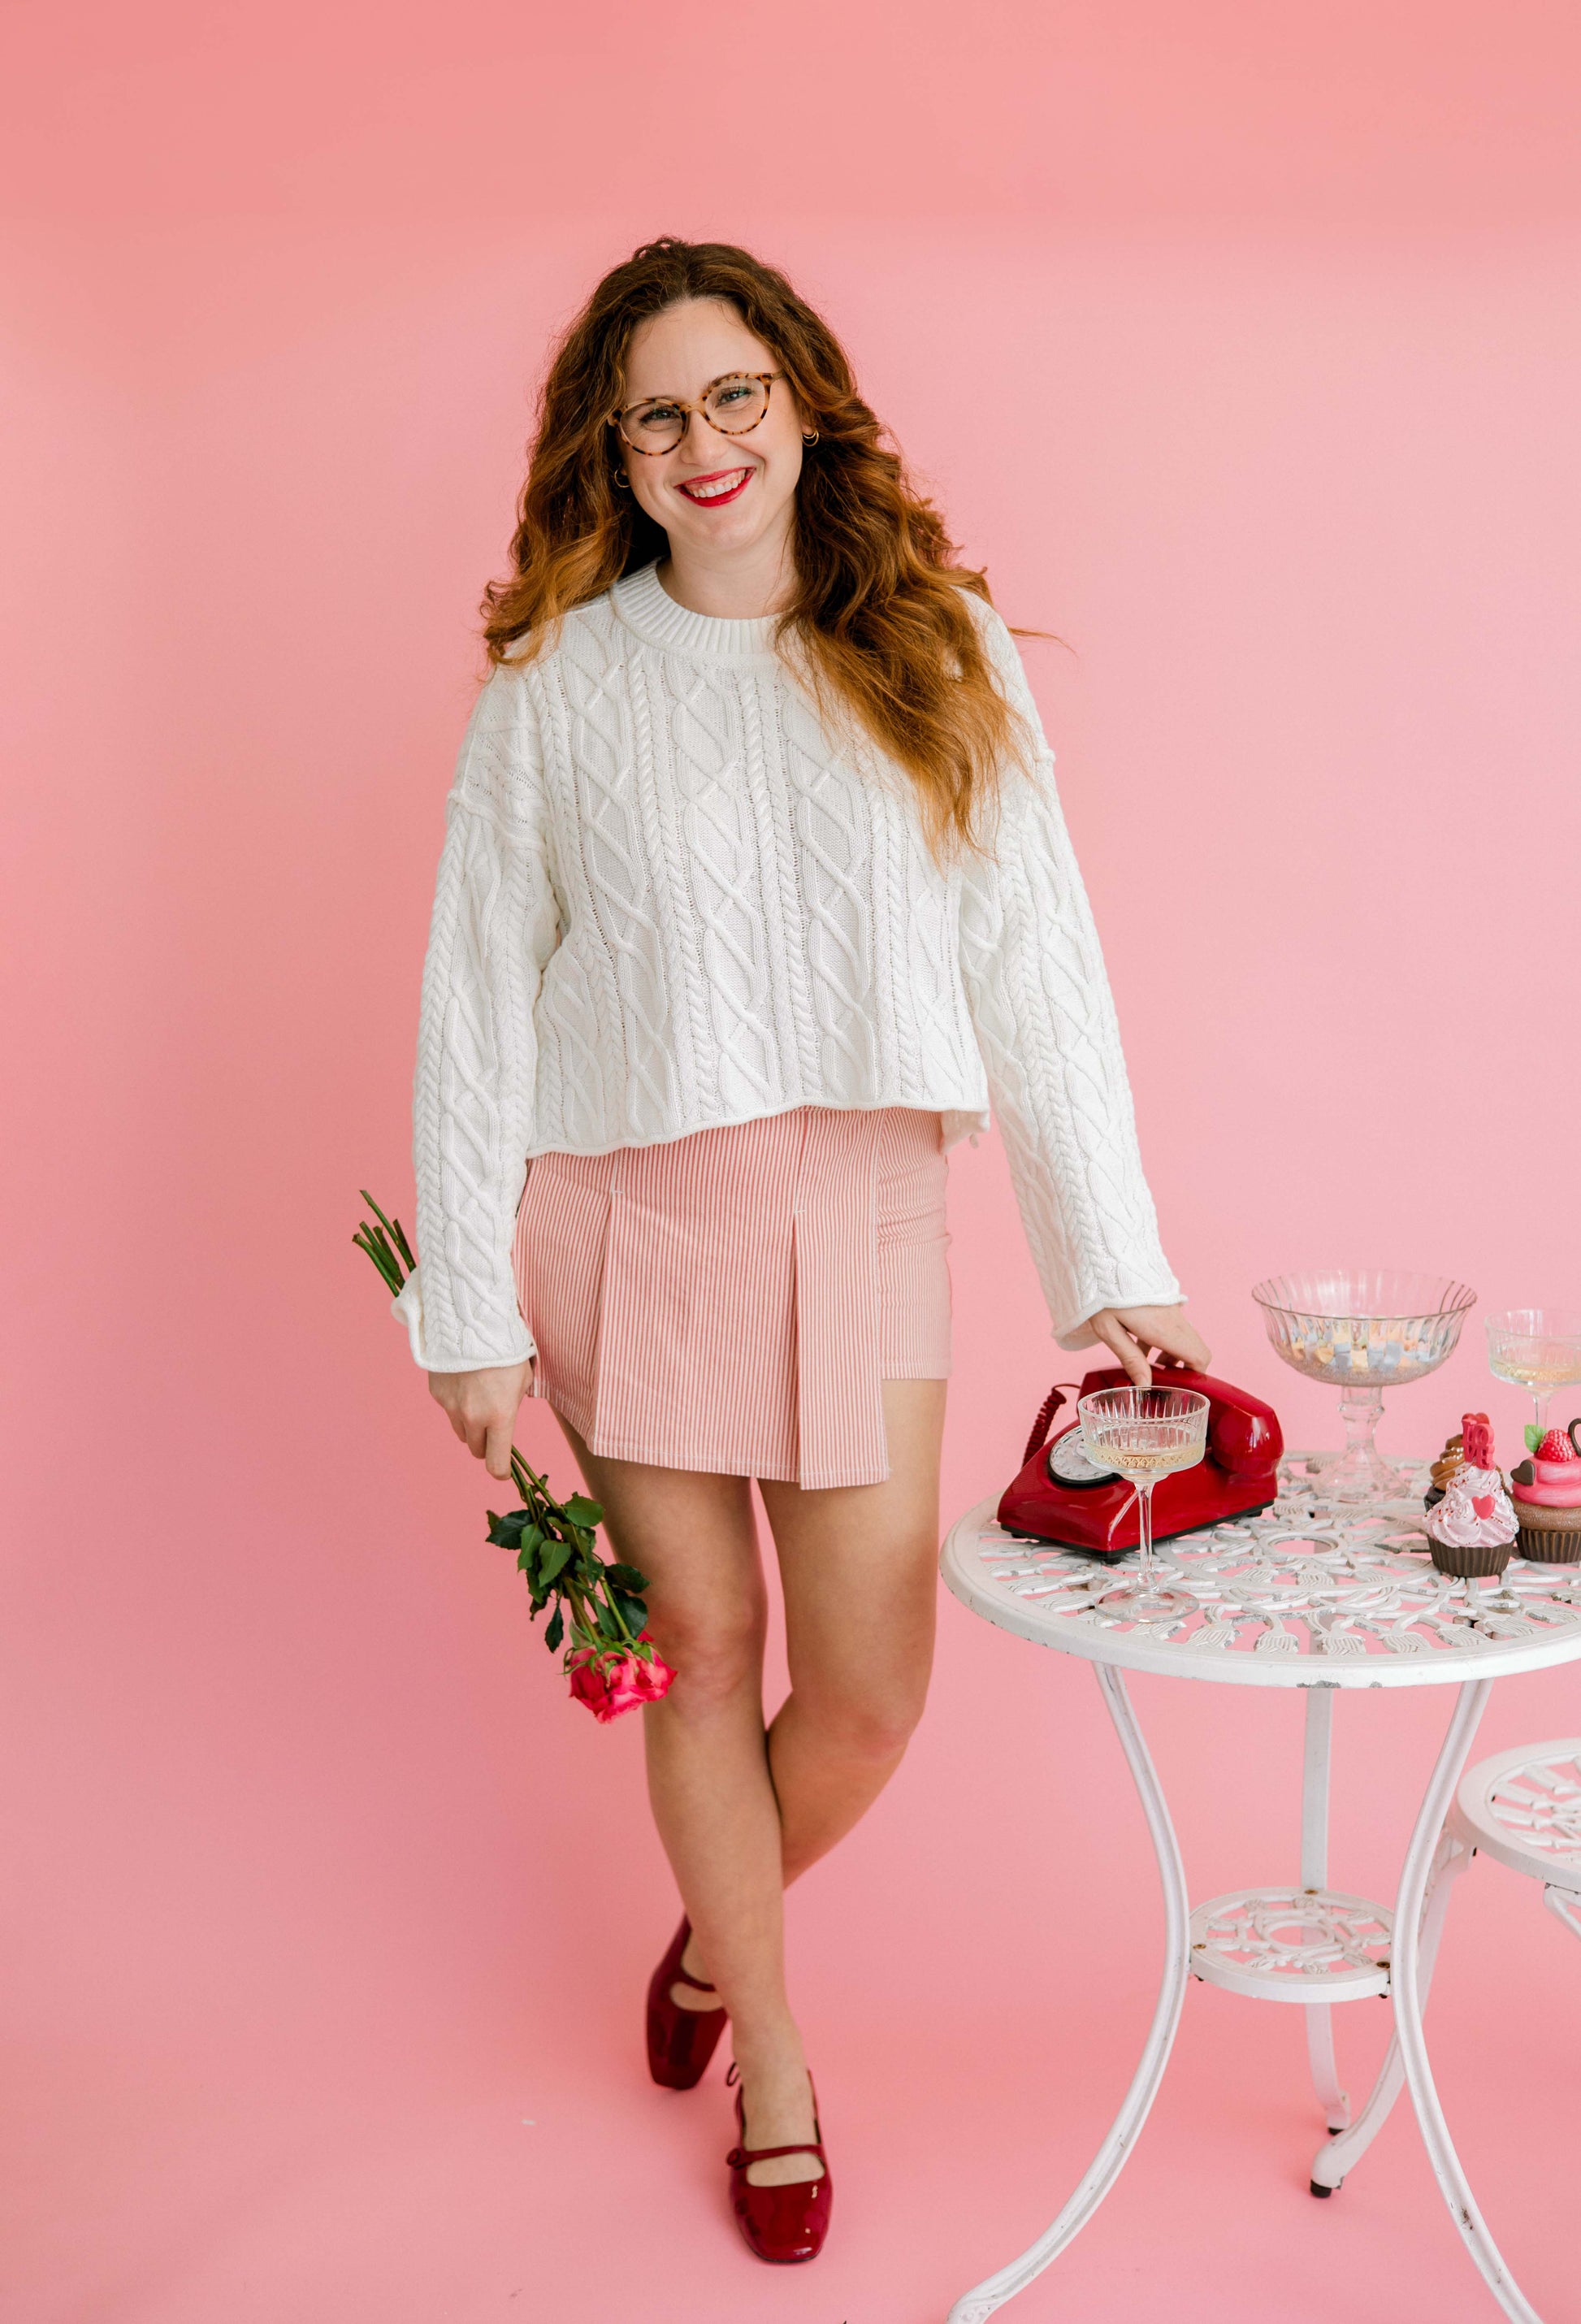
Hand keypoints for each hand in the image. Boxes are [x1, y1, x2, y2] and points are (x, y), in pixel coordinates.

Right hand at [427, 1358, 533, 1480]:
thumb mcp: (523, 1376)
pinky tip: (465, 1380)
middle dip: (486, 1442)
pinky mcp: (437, 1394)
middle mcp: (473, 1417)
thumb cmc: (505, 1347)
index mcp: (500, 1416)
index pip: (497, 1463)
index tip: (503, 1469)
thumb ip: (515, 1402)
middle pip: (476, 1449)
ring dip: (470, 1424)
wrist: (470, 1320)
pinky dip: (456, 1403)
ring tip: (480, 1397)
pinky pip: (448, 1409)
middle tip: (493, 1425)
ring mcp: (451, 1407)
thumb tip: (508, 1412)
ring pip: (460, 1431)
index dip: (501, 1470)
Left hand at [1085, 1304, 1211, 1388]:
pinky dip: (1165, 1340)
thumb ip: (1130, 1358)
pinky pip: (1174, 1327)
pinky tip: (1139, 1345)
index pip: (1199, 1359)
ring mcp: (1172, 1308)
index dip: (1194, 1377)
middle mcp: (1175, 1319)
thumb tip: (1145, 1386)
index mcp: (1165, 1329)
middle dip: (1182, 1368)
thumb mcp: (1110, 1330)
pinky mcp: (1165, 1302)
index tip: (1176, 1388)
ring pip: (1184, 1339)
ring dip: (1172, 1354)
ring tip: (1145, 1365)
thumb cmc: (1103, 1293)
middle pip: (1196, 1350)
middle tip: (1159, 1379)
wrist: (1104, 1256)